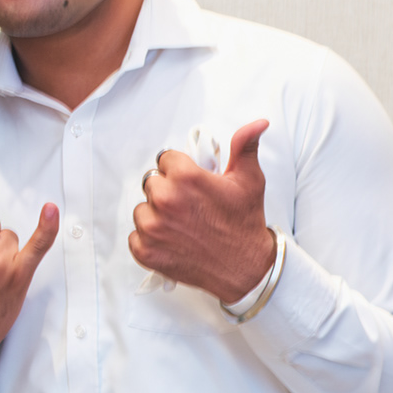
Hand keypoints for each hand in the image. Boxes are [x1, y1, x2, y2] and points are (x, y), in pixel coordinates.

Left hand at [129, 119, 276, 301]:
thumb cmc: (244, 223)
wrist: (244, 268)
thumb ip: (245, 146)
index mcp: (185, 178)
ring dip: (156, 214)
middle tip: (189, 205)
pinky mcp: (146, 251)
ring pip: (142, 209)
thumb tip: (257, 124)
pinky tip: (172, 240)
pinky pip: (135, 236)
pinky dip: (149, 239)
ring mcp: (152, 228)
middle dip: (167, 190)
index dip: (180, 170)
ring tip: (181, 224)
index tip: (191, 183)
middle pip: (151, 183)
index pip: (165, 159)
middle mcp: (164, 201)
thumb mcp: (249, 180)